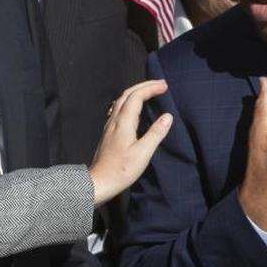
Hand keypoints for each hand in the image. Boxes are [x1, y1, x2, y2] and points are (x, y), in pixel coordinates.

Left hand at [88, 80, 172, 205]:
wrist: (99, 182)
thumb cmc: (122, 170)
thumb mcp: (143, 153)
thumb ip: (156, 133)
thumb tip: (168, 116)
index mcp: (123, 122)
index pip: (136, 97)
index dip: (150, 88)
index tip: (165, 86)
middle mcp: (114, 120)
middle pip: (127, 94)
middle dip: (144, 86)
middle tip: (160, 84)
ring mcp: (109, 126)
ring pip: (121, 100)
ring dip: (136, 92)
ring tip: (150, 91)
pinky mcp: (108, 132)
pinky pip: (119, 108)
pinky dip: (130, 101)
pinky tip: (135, 108)